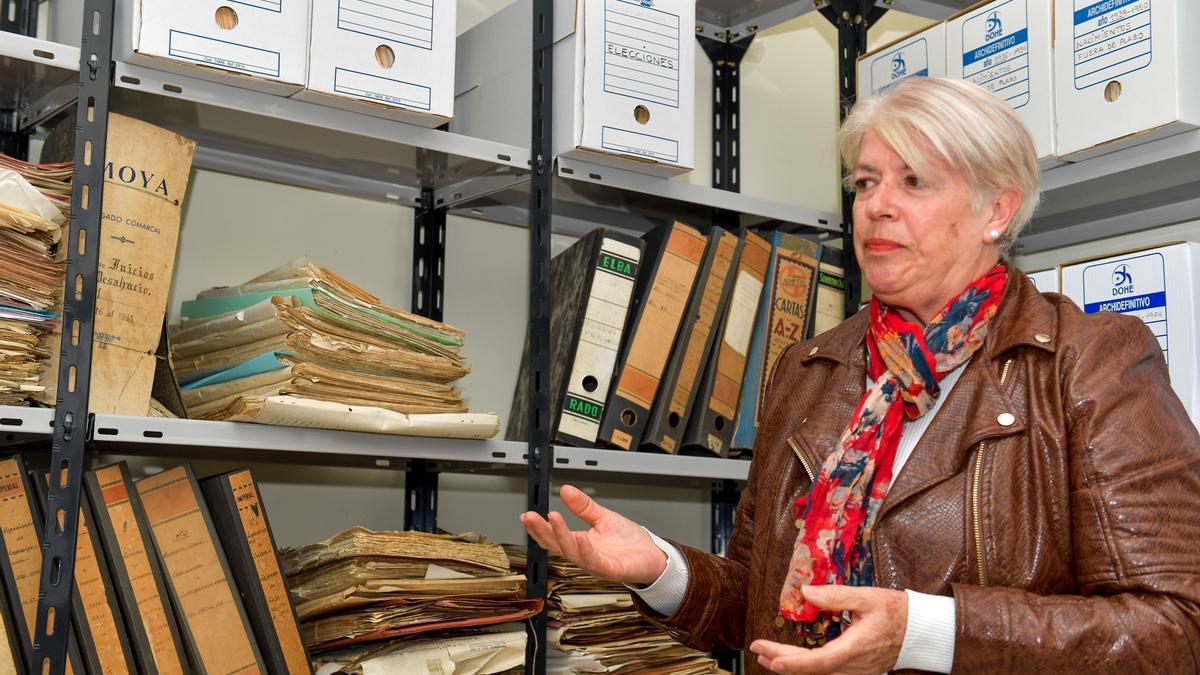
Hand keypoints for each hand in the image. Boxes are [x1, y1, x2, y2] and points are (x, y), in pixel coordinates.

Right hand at [519, 484, 667, 585]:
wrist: (652, 556)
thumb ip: (583, 507)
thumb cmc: (628, 542)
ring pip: (571, 552)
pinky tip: (580, 538)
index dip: (538, 527)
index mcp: (579, 542)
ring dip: (561, 536)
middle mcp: (583, 555)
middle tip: (530, 516)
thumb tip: (566, 490)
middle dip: (541, 531)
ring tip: (553, 519)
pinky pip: (593, 561)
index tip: (527, 515)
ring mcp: (594, 563)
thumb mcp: (603, 517)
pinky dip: (585, 550)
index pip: (553, 536)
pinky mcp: (609, 570)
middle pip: (556, 544)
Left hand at [750, 585, 907, 673]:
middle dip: (782, 661)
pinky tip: (794, 659)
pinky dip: (807, 667)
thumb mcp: (866, 597)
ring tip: (768, 656)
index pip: (819, 662)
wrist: (920, 631)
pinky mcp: (857, 671)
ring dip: (792, 666)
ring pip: (819, 674)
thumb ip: (835, 596)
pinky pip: (828, 672)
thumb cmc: (896, 612)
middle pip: (813, 670)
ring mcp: (856, 671)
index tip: (770, 658)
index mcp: (856, 647)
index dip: (793, 663)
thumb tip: (805, 592)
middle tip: (758, 650)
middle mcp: (855, 665)